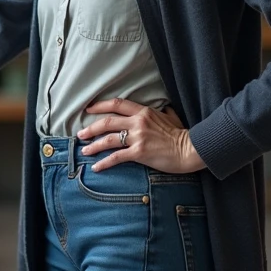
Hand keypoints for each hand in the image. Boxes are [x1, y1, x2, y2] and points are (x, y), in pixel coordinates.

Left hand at [77, 98, 204, 173]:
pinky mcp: (139, 153)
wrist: (190, 149)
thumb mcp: (170, 116)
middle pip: (107, 121)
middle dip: (91, 128)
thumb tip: (164, 107)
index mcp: (143, 111)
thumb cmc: (181, 134)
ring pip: (108, 139)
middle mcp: (138, 122)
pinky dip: (104, 162)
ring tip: (84, 150)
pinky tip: (96, 167)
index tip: (88, 109)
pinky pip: (117, 157)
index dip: (100, 105)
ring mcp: (138, 137)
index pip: (117, 104)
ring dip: (94, 145)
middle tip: (80, 134)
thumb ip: (162, 111)